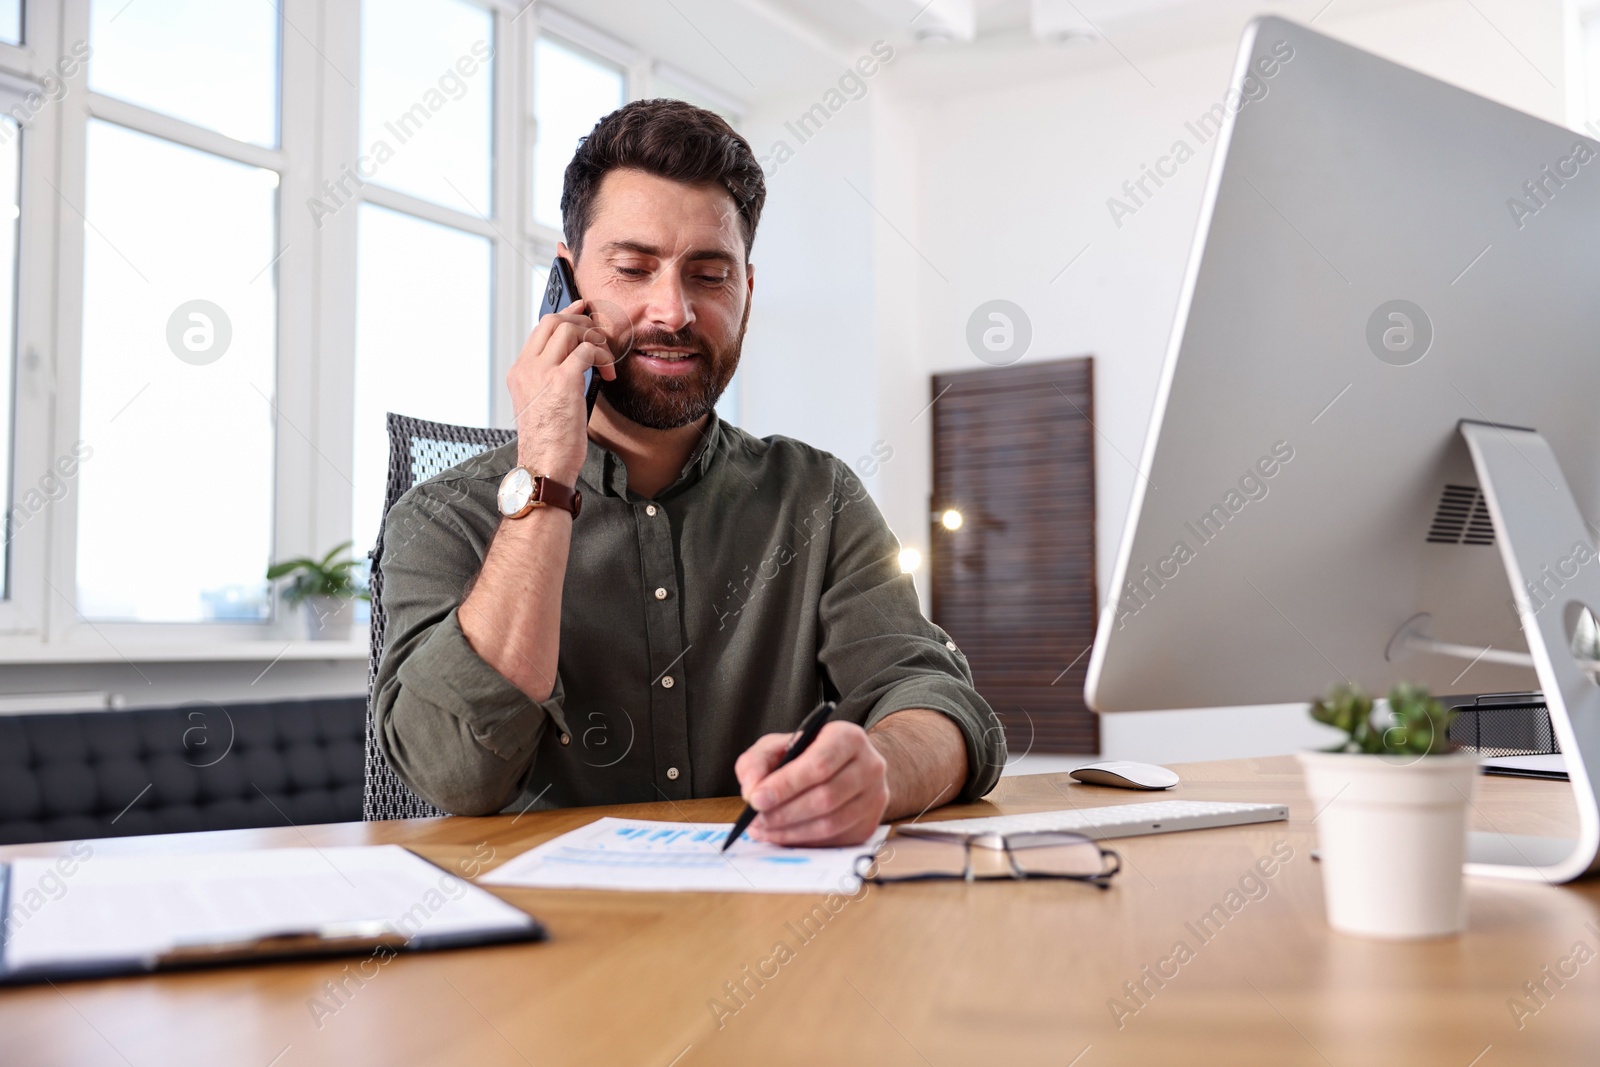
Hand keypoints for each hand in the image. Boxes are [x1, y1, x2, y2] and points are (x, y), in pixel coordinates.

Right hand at [506, 299, 617, 484]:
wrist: (544, 465)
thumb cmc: (549, 442)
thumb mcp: (542, 404)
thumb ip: (551, 379)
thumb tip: (578, 359)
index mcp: (519, 372)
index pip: (540, 330)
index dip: (565, 315)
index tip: (582, 310)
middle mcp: (526, 367)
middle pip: (553, 320)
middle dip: (582, 322)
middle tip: (600, 338)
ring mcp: (542, 372)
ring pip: (570, 328)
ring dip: (595, 339)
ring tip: (605, 361)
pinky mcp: (563, 381)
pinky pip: (587, 350)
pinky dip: (602, 357)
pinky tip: (607, 376)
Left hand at [734, 721, 889, 846]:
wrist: (844, 767)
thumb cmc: (807, 754)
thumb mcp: (778, 746)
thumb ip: (757, 762)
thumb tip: (751, 790)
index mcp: (848, 738)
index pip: (819, 765)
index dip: (786, 785)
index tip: (756, 799)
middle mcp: (870, 766)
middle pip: (826, 797)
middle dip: (784, 813)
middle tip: (755, 820)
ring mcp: (875, 797)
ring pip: (831, 823)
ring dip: (791, 832)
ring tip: (763, 830)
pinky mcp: (870, 824)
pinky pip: (835, 840)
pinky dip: (804, 842)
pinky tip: (782, 836)